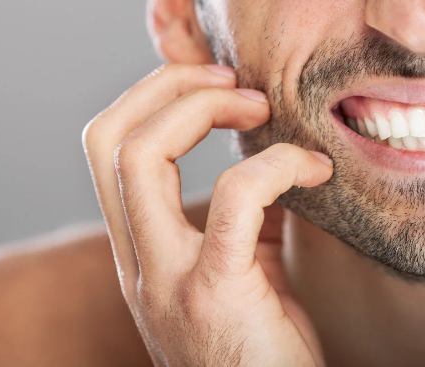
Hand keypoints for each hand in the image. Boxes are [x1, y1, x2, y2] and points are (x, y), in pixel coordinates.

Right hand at [82, 64, 332, 366]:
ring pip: (140, 157)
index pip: (107, 148)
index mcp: (142, 251)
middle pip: (109, 140)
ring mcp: (166, 281)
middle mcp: (137, 264)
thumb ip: (249, 212)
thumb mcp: (245, 267)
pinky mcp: (215, 294)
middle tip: (239, 84)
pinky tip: (317, 171)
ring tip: (263, 108)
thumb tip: (279, 147)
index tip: (219, 85)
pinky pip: (236, 196)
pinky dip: (278, 164)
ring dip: (207, 108)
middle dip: (172, 87)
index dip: (155, 96)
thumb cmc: (267, 346)